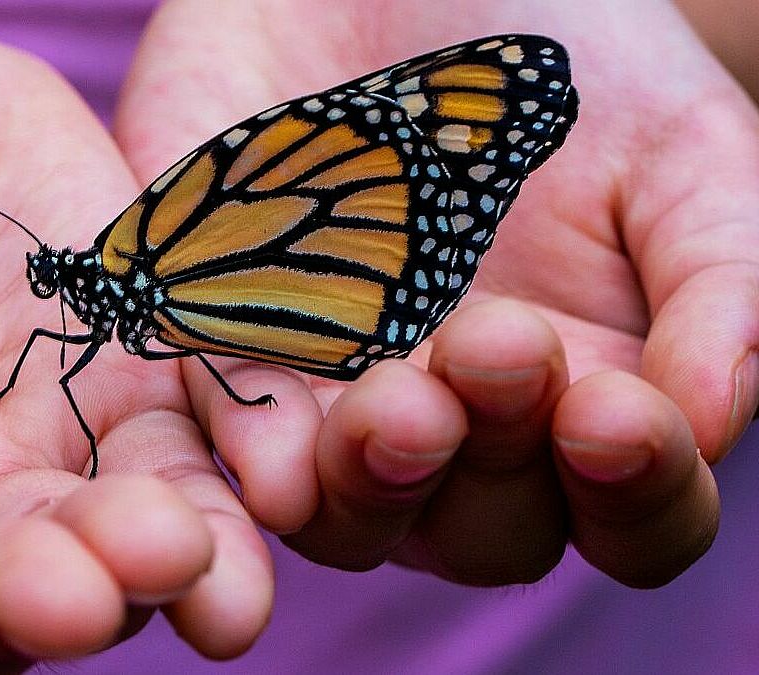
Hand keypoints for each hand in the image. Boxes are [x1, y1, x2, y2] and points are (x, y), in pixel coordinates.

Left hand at [116, 0, 757, 586]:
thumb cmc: (559, 65)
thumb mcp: (675, 151)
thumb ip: (717, 278)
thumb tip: (710, 413)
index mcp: (585, 398)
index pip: (633, 511)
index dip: (635, 489)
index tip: (615, 413)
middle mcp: (461, 432)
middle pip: (485, 533)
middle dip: (492, 462)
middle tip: (492, 345)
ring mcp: (338, 408)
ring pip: (351, 518)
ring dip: (374, 482)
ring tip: (396, 402)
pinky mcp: (228, 359)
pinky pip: (227, 440)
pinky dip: (251, 452)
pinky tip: (273, 449)